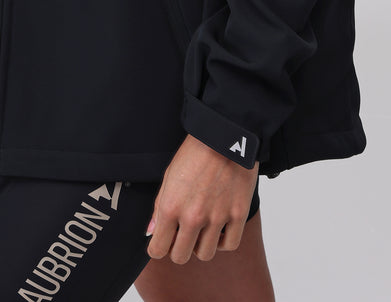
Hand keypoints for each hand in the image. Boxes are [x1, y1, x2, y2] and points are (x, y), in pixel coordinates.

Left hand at [146, 134, 258, 263]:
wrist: (224, 134)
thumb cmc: (194, 152)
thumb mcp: (169, 175)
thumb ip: (159, 206)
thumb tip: (151, 231)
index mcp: (170, 206)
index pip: (157, 249)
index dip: (158, 247)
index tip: (162, 241)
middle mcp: (192, 216)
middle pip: (180, 256)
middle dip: (178, 249)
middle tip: (181, 235)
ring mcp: (217, 217)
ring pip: (204, 254)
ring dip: (201, 245)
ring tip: (201, 228)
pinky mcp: (238, 214)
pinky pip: (229, 245)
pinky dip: (223, 241)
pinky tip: (219, 229)